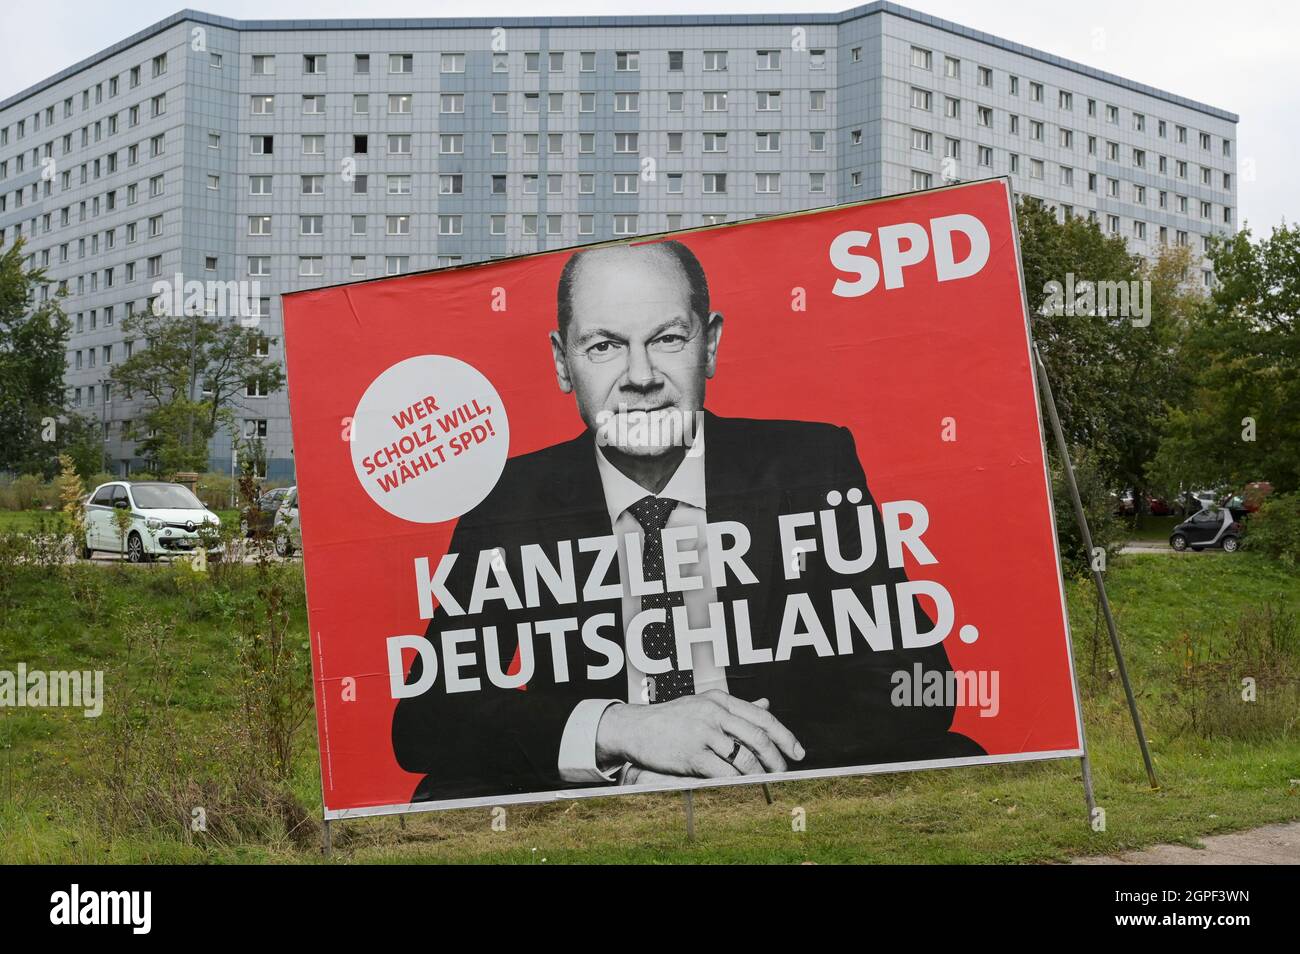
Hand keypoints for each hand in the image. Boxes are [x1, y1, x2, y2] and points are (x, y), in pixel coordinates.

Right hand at [596, 690, 803, 778]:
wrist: (634, 728)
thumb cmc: (671, 718)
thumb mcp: (704, 703)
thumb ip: (735, 707)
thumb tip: (766, 704)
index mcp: (720, 699)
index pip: (762, 717)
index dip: (785, 736)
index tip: (798, 751)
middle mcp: (714, 713)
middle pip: (758, 737)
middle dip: (777, 758)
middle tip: (784, 771)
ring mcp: (703, 733)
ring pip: (745, 757)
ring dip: (760, 774)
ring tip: (766, 782)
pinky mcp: (692, 754)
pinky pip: (724, 772)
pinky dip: (739, 781)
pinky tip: (744, 787)